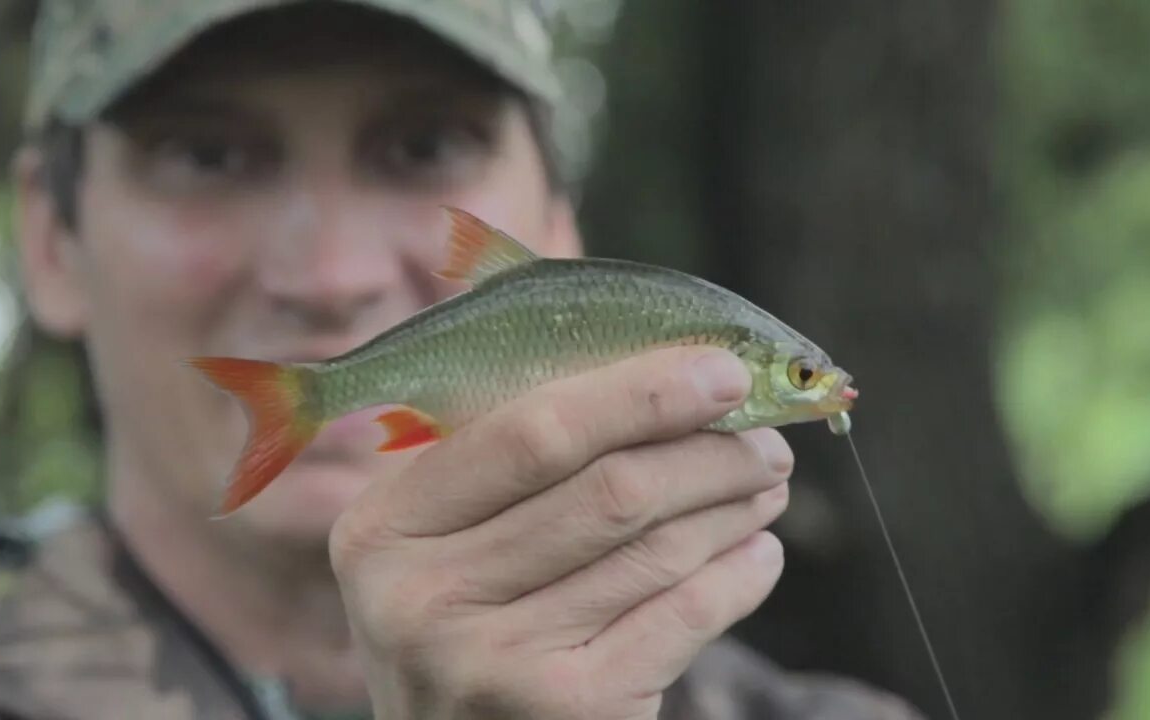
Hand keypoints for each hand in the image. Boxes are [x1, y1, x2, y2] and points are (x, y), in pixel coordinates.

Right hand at [329, 346, 791, 718]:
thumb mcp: (441, 540)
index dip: (640, 394)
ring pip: (655, 552)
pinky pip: (683, 619)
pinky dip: (738, 578)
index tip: (720, 371)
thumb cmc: (459, 622)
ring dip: (731, 509)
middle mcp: (424, 598)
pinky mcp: (567, 714)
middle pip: (609, 491)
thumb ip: (509, 460)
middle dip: (709, 454)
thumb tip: (662, 376)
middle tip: (764, 440)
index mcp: (386, 526)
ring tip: (764, 486)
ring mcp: (494, 665)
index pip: (532, 433)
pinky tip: (757, 554)